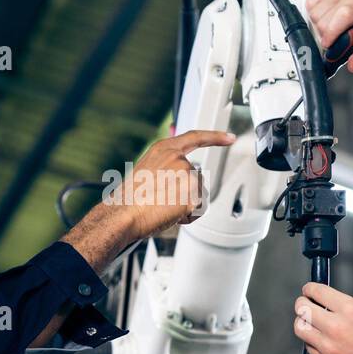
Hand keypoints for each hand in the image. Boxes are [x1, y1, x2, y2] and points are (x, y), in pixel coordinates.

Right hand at [110, 129, 236, 239]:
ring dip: (186, 205)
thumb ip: (166, 167)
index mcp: (164, 150)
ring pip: (198, 194)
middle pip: (196, 178)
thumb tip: (178, 174)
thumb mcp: (146, 171)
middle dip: (185, 193)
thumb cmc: (130, 199)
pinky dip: (187, 217)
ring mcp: (186, 174)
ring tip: (163, 207)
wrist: (124, 214)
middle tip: (163, 200)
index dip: (215, 137)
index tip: (229, 137)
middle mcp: (178, 158)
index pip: (195, 138)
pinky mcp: (193, 192)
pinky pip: (199, 209)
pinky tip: (171, 215)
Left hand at [293, 282, 352, 353]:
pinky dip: (311, 341)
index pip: (318, 292)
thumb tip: (330, 305)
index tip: (308, 290)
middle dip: (301, 303)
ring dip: (302, 322)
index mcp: (350, 311)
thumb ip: (349, 309)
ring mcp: (329, 346)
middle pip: (302, 308)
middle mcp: (336, 327)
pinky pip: (309, 347)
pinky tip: (320, 340)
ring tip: (308, 322)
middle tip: (304, 303)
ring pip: (299, 328)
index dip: (310, 289)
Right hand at [306, 0, 352, 73]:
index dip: (331, 31)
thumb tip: (352, 66)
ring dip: (318, 26)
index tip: (328, 45)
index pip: (345, 14)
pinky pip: (312, 2)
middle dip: (325, 35)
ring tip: (332, 31)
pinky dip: (314, 14)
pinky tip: (326, 19)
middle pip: (325, 16)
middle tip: (335, 42)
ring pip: (315, 11)